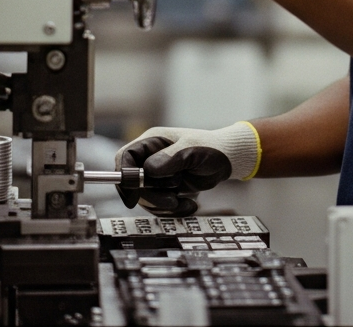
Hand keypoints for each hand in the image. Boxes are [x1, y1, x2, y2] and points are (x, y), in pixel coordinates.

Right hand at [114, 122, 261, 211]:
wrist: (228, 161)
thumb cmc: (212, 148)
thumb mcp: (191, 151)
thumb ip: (169, 159)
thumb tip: (147, 170)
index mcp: (152, 141)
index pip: (125, 157)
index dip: (124, 177)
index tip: (132, 195)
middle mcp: (150, 157)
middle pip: (132, 182)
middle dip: (150, 195)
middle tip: (171, 200)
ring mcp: (157, 174)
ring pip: (144, 197)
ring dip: (162, 205)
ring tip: (184, 201)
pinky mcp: (164, 188)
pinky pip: (158, 205)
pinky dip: (172, 209)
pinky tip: (189, 204)